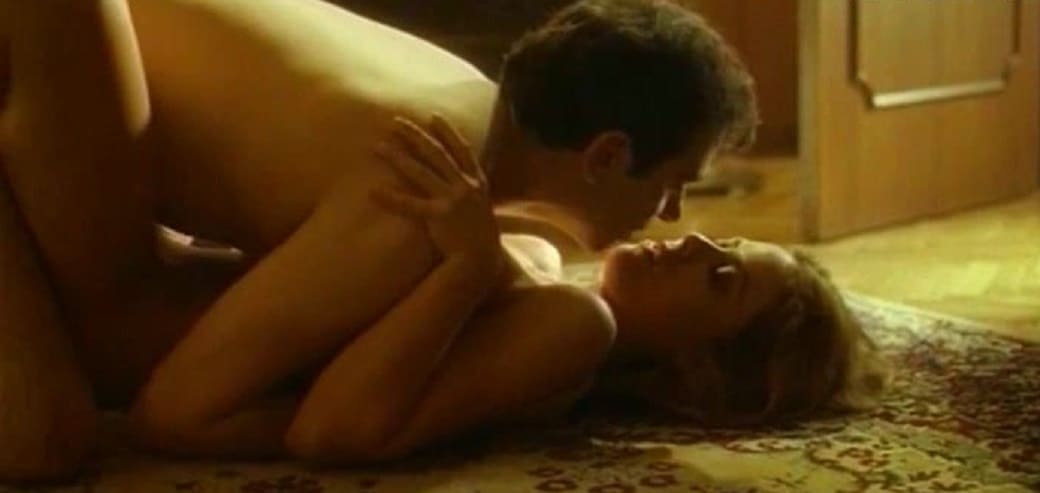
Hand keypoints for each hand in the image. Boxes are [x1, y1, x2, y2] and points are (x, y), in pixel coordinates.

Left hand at [370, 115, 503, 278]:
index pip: (461, 150)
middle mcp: (464, 186)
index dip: (448, 132)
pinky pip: (410, 205)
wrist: (482, 260)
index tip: (433, 116)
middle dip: (415, 135)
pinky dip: (391, 198)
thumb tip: (461, 184)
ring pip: (420, 171)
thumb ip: (472, 194)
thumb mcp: (483, 210)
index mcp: (477, 183)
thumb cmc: (482, 239)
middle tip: (395, 121)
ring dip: (397, 156)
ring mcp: (451, 200)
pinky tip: (372, 191)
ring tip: (377, 146)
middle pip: (436, 153)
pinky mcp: (438, 217)